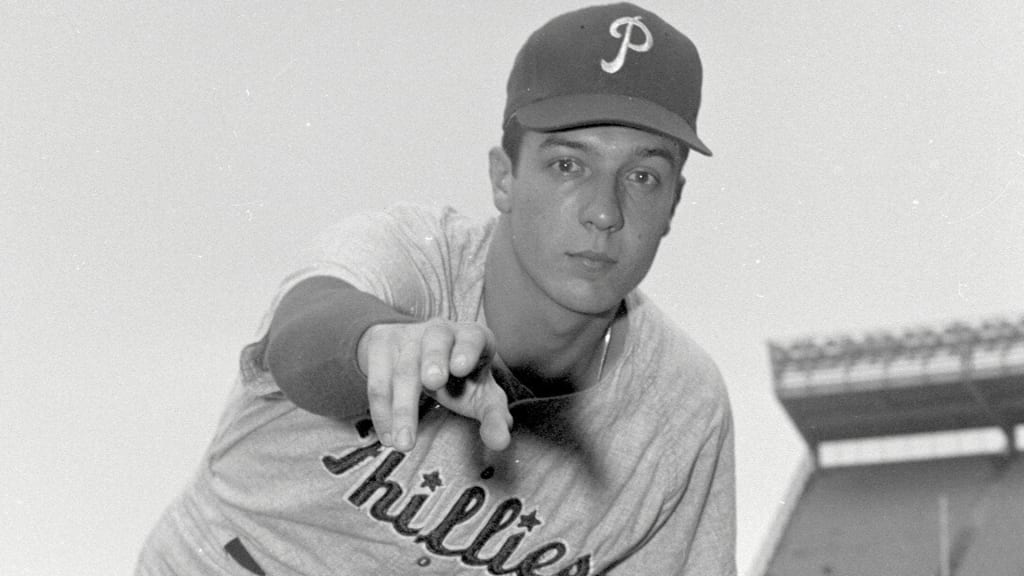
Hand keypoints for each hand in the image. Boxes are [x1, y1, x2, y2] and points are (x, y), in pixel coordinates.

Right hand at [357, 319, 513, 451]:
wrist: (418, 356)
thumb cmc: (461, 380)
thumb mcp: (481, 396)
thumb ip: (494, 418)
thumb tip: (501, 442)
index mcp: (472, 337)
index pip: (473, 337)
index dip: (468, 349)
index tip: (461, 367)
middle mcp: (441, 331)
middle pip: (436, 341)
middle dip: (434, 360)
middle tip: (434, 382)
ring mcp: (409, 336)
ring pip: (404, 368)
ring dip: (402, 407)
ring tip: (404, 444)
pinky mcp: (382, 346)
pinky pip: (378, 380)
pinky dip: (382, 412)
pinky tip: (389, 437)